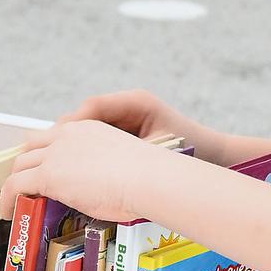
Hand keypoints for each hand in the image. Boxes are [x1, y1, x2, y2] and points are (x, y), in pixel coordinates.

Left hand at [8, 118, 183, 225]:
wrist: (148, 178)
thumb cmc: (147, 179)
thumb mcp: (121, 165)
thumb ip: (103, 170)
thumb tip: (101, 191)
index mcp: (87, 129)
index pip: (55, 137)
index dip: (45, 153)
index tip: (44, 167)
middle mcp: (67, 136)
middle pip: (32, 146)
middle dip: (25, 165)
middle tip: (24, 183)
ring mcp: (55, 154)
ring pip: (21, 164)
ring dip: (15, 181)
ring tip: (13, 199)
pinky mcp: (47, 175)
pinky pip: (15, 185)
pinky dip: (7, 197)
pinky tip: (9, 211)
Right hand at [63, 89, 220, 161]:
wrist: (216, 158)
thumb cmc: (194, 153)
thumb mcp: (156, 153)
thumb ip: (125, 154)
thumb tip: (91, 164)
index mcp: (137, 103)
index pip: (94, 106)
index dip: (74, 123)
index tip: (59, 142)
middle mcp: (129, 106)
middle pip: (86, 115)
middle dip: (69, 135)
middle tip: (53, 156)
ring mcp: (127, 117)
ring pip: (89, 127)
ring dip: (76, 144)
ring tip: (63, 163)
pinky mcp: (126, 132)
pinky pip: (99, 137)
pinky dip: (88, 150)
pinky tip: (82, 168)